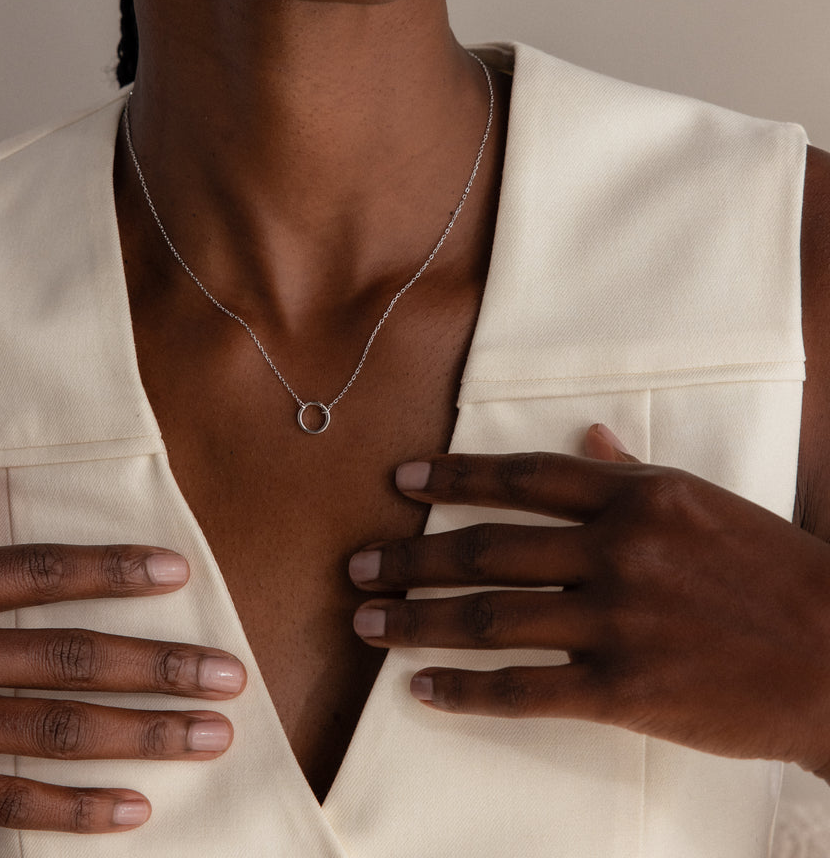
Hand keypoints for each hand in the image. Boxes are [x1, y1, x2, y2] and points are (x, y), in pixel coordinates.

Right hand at [0, 471, 245, 832]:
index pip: (42, 571)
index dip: (115, 571)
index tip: (177, 575)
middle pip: (70, 656)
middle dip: (160, 667)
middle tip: (228, 675)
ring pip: (54, 730)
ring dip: (142, 735)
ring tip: (209, 736)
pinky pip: (5, 802)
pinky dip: (73, 810)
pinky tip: (133, 809)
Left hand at [349, 426, 829, 774]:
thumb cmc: (772, 572)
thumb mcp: (705, 501)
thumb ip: (633, 472)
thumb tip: (589, 437)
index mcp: (636, 496)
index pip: (521, 477)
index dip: (453, 477)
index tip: (401, 481)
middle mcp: (618, 550)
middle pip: (486, 548)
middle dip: (410, 558)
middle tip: (358, 566)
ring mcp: (618, 621)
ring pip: (490, 616)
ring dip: (417, 620)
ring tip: (366, 621)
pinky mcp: (625, 692)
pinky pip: (525, 690)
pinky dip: (464, 690)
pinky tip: (421, 688)